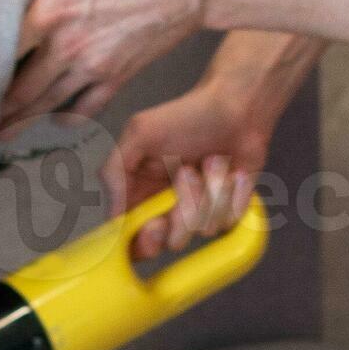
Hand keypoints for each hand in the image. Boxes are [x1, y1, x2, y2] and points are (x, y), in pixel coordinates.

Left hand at [0, 0, 239, 130]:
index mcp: (53, 9)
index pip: (2, 49)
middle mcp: (69, 46)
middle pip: (19, 89)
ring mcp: (95, 67)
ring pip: (46, 105)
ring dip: (19, 122)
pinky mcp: (118, 77)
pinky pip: (84, 110)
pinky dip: (64, 120)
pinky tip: (50, 121)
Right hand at [106, 80, 272, 260]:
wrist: (236, 107)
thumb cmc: (187, 116)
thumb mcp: (140, 133)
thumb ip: (115, 170)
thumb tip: (112, 215)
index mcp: (141, 194)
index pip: (132, 240)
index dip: (143, 241)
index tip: (155, 224)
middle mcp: (169, 209)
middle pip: (171, 241)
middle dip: (182, 211)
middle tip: (186, 174)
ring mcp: (202, 212)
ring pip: (204, 228)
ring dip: (210, 189)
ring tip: (210, 160)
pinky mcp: (230, 210)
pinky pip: (231, 218)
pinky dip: (233, 191)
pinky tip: (233, 170)